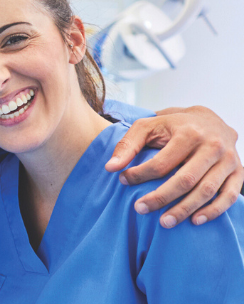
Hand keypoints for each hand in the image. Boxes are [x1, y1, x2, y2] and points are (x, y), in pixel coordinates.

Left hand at [105, 106, 240, 227]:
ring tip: (164, 222)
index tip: (122, 181)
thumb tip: (111, 168)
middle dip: (161, 197)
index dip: (140, 175)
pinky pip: (230, 195)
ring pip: (207, 190)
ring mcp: (229, 160)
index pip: (162, 162)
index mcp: (189, 133)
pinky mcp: (239, 172)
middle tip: (140, 209)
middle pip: (185, 179)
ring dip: (185, 209)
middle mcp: (213, 146)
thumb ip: (128, 145)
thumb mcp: (148, 126)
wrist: (210, 120)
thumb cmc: (173, 126)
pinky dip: (214, 210)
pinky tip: (195, 220)